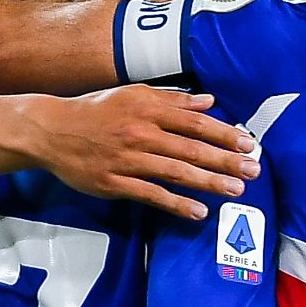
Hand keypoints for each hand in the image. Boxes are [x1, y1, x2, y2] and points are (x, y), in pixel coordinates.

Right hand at [21, 87, 259, 220]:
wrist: (51, 130)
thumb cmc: (97, 111)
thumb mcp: (134, 95)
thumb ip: (173, 100)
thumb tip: (209, 101)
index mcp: (148, 110)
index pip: (195, 123)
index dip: (224, 134)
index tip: (248, 143)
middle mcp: (141, 133)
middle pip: (191, 148)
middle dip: (225, 161)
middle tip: (253, 170)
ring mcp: (128, 160)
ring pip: (175, 172)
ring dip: (208, 182)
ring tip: (236, 190)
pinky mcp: (115, 183)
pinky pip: (151, 195)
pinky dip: (176, 204)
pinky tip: (198, 211)